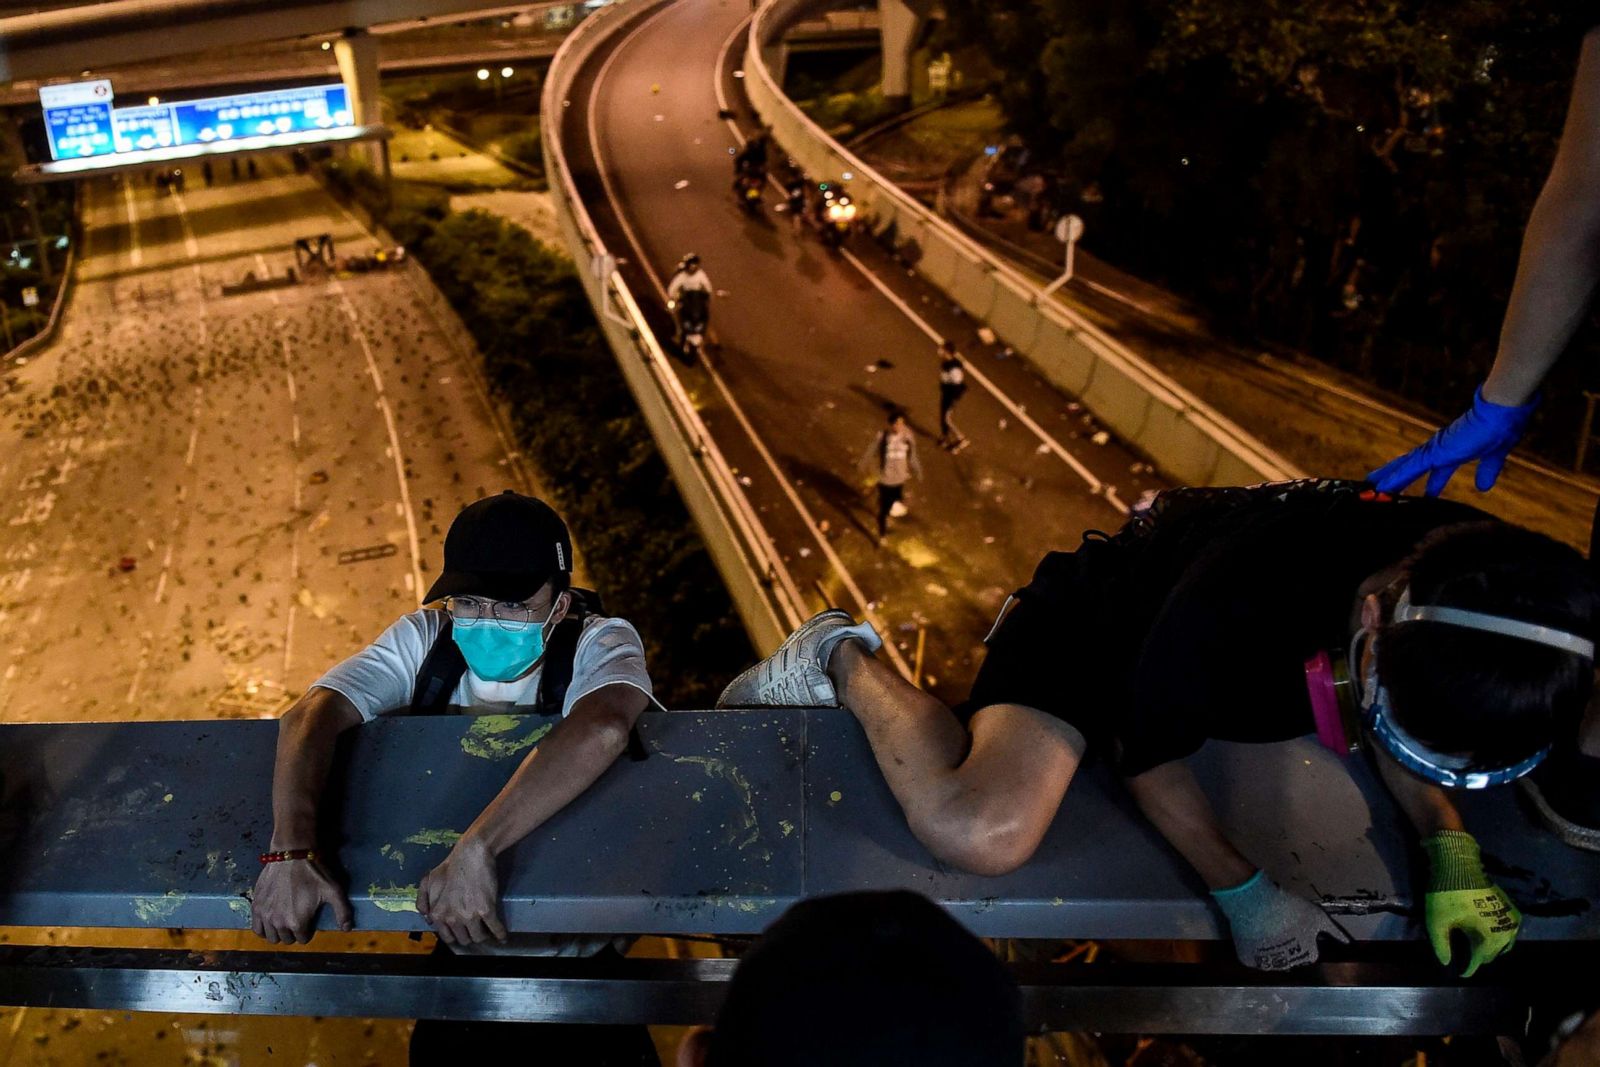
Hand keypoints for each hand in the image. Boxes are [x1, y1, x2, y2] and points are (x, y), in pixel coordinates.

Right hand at [250, 856, 352, 943]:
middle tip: (298, 918)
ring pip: (271, 937)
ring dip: (278, 932)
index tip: (310, 919)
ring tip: (285, 920)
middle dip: (293, 932)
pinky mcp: (256, 907)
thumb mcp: (334, 891)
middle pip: (286, 939)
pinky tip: (270, 921)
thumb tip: (347, 929)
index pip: (303, 939)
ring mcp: (265, 915)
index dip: (308, 930)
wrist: (292, 855)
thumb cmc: (314, 872)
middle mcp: (279, 923)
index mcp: (297, 923)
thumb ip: (342, 911)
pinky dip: (263, 928)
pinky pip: (256, 928)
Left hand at [417, 836, 507, 945]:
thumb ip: (423, 901)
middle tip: (476, 930)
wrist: (471, 855)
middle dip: (470, 936)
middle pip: (464, 939)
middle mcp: (452, 918)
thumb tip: (428, 919)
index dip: (456, 936)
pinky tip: (503, 936)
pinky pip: (495, 929)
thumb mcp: (429, 881)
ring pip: (479, 937)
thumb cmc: (450, 867)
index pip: (448, 937)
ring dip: (484, 936)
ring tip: (488, 931)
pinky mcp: (486, 910)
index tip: (463, 934)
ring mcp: (470, 915)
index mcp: (438, 914)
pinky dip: (500, 934)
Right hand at [1211, 870, 1350, 971]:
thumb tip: (1348, 944)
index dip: (1305, 941)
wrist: (1256, 904)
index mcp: (1308, 954)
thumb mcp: (1318, 916)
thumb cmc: (1290, 908)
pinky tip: (1254, 936)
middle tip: (1282, 928)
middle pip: (1292, 959)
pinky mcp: (1249, 960)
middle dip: (1290, 949)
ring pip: (1272, 961)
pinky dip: (1254, 951)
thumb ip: (1334, 932)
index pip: (1311, 954)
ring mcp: (1268, 964)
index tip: (1298, 929)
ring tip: (1267, 930)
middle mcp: (1290, 964)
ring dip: (1272, 951)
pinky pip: (1253, 959)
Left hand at [1368, 385, 1537, 495]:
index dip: (1434, 481)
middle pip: (1414, 466)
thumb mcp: (1494, 456)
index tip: (1429, 493)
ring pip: (1405, 467)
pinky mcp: (1435, 452)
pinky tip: (1381, 487)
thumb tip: (1483, 487)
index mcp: (1456, 449)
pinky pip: (1410, 468)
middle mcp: (1442, 448)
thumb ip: (1487, 470)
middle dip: (1400, 478)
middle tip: (1383, 489)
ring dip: (1389, 478)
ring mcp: (1436, 449)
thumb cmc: (1503, 425)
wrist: (1503, 410)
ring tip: (1371, 487)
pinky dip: (1394, 478)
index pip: (1439, 467)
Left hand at [1422, 831, 1520, 977]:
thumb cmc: (1447, 893)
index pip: (1479, 960)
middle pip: (1492, 953)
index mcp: (1490, 936)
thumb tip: (1446, 962)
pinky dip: (1498, 937)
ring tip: (1472, 948)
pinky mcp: (1511, 909)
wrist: (1460, 864)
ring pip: (1504, 944)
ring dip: (1490, 948)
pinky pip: (1508, 932)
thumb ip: (1441, 944)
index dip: (1468, 968)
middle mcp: (1506, 931)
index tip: (1459, 973)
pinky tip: (1483, 934)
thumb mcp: (1437, 921)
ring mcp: (1511, 919)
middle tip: (1464, 958)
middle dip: (1479, 958)